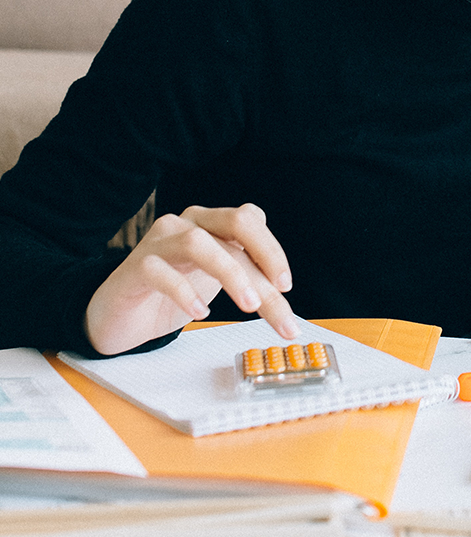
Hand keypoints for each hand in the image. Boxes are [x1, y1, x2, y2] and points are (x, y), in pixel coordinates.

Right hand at [85, 204, 297, 355]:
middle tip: (279, 294)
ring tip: (249, 305)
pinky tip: (200, 312)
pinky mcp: (134, 267)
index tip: (286, 286)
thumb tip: (285, 294)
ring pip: (200, 243)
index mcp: (211, 223)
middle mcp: (187, 223)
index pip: (251, 219)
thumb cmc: (172, 295)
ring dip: (230, 273)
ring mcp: (158, 242)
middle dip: (265, 257)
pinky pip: (159, 270)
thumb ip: (248, 276)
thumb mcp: (217, 283)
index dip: (272, 250)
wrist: (119, 317)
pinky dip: (185, 291)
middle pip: (236, 223)